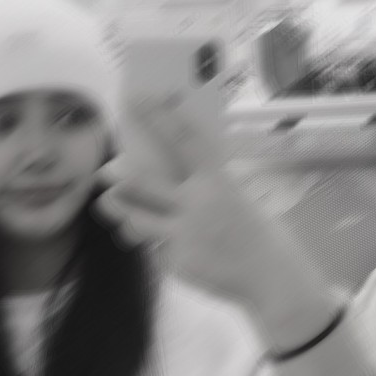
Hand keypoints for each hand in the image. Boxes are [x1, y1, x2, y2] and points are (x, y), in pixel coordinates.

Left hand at [94, 98, 267, 296]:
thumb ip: (200, 185)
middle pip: (142, 182)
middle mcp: (197, 204)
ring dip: (120, 210)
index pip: (183, 138)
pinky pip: (155, 247)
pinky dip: (159, 244)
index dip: (158, 116)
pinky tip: (177, 248)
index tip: (137, 97)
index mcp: (218, 180)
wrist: (272, 279)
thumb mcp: (236, 197)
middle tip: (103, 170)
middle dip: (117, 175)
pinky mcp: (177, 262)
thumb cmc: (256, 231)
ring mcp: (185, 235)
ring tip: (110, 202)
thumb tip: (163, 174)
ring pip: (135, 218)